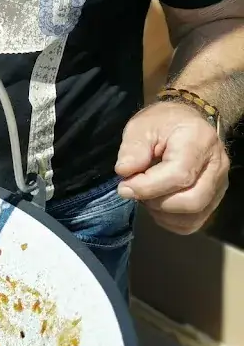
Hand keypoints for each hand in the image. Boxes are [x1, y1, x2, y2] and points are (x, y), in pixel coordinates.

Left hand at [115, 101, 228, 233]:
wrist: (185, 123)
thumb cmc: (163, 123)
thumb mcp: (141, 126)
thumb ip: (133, 148)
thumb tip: (125, 173)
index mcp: (199, 141)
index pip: (180, 175)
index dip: (148, 186)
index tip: (125, 186)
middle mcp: (217, 165)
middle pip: (192, 200)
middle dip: (156, 202)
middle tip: (135, 190)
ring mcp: (220, 184)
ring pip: (194, 216)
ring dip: (162, 213)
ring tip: (146, 194)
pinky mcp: (215, 198)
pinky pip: (194, 222)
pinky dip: (170, 220)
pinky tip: (157, 204)